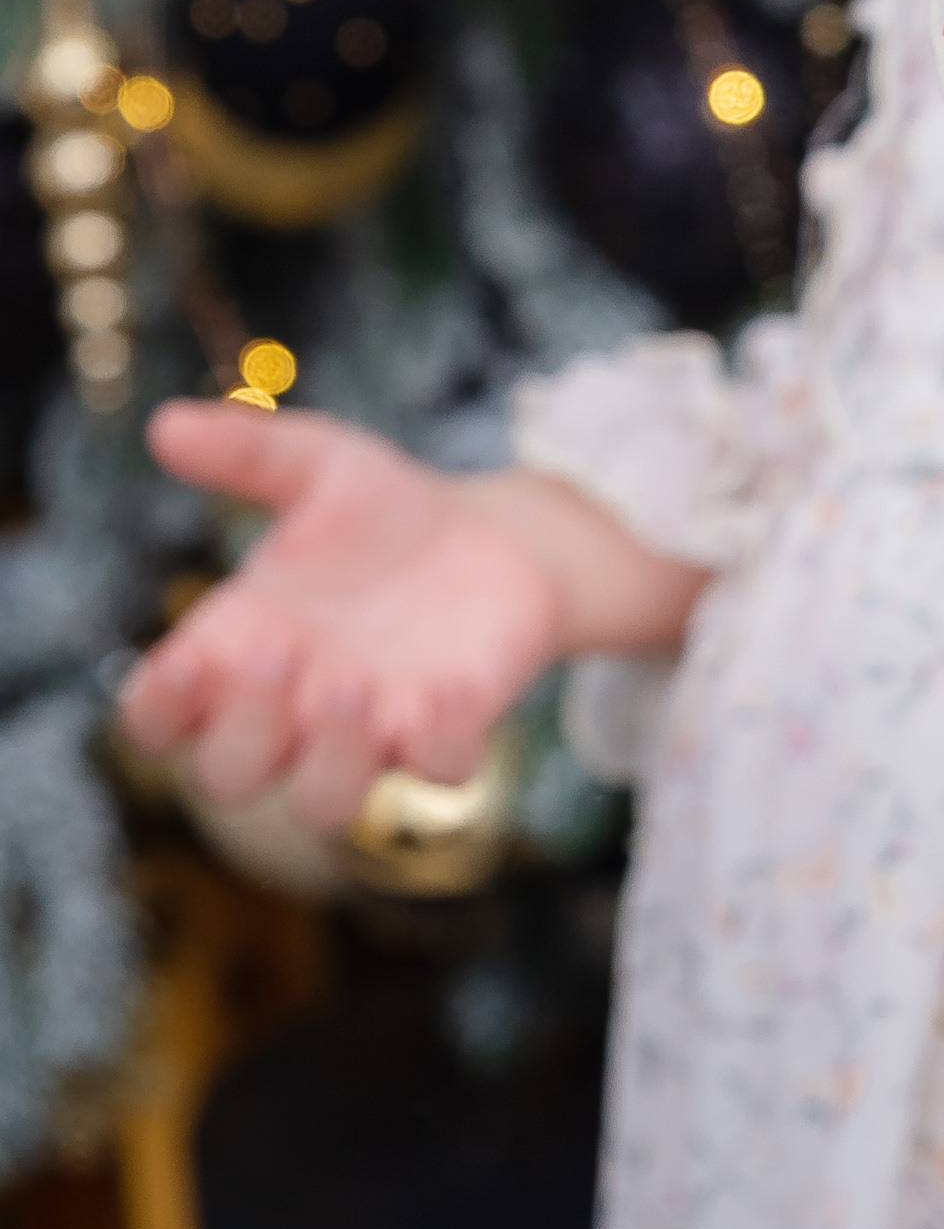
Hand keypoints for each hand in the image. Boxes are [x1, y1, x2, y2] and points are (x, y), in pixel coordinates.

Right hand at [118, 406, 702, 831]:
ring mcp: (370, 734)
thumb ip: (248, 452)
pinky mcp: (451, 732)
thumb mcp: (321, 466)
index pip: (160, 718)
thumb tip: (166, 425)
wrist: (498, 535)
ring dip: (328, 759)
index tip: (186, 658)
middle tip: (280, 649)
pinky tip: (441, 691)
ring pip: (323, 804)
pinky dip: (439, 744)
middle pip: (228, 777)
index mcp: (237, 652)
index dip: (159, 708)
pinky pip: (439, 772)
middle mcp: (293, 711)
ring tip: (348, 684)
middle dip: (243, 729)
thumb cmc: (384, 514)